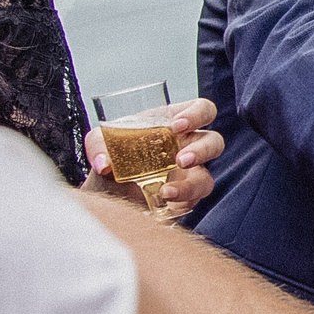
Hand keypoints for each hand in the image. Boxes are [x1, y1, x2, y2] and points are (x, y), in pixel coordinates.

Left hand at [85, 96, 223, 210]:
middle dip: (202, 150)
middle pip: (215, 142)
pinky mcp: (183, 199)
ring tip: (166, 192)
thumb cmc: (112, 156)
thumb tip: (104, 163)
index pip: (202, 109)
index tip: (177, 126)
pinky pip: (192, 202)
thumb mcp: (100, 142)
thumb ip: (99, 146)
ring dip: (191, 185)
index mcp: (173, 123)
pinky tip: (161, 203)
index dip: (197, 114)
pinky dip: (178, 204)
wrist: (105, 190)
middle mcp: (187, 147)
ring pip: (207, 178)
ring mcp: (188, 175)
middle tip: (180, 159)